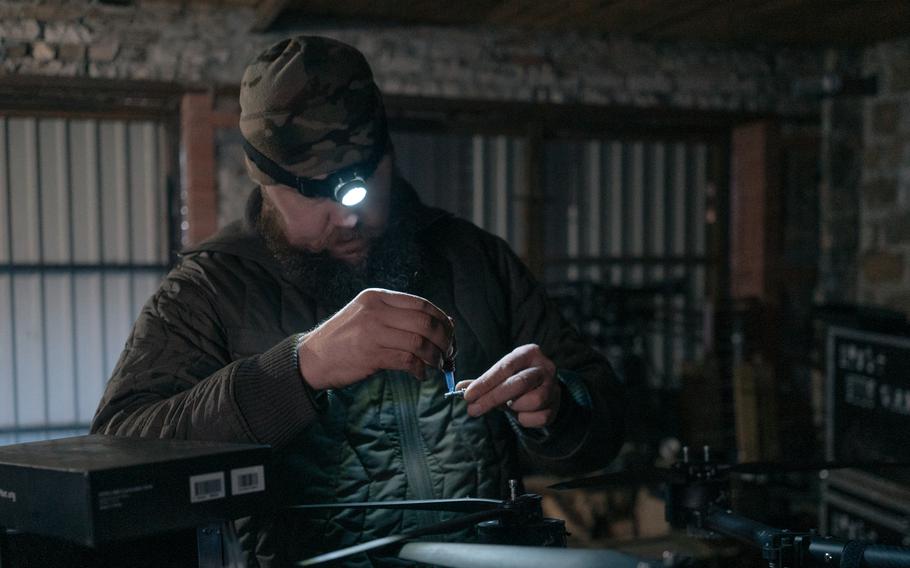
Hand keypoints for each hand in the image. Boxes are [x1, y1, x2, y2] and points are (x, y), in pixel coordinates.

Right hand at [297, 288, 453, 389]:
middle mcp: (376, 311)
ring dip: (435, 356)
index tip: (450, 333)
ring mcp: (373, 332)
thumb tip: (440, 322)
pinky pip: (407, 360)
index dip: (441, 319)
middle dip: (444, 339)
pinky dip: (420, 369)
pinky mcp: (371, 355)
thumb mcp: (367, 316)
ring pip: (420, 342)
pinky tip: (421, 374)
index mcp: (377, 297)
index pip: (421, 304)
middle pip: (425, 322)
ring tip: (437, 365)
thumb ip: (397, 316)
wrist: (311, 358)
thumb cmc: (344, 339)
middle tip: (449, 353)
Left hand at [458, 344, 560, 427]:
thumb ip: (482, 382)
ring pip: (533, 401)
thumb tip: (459, 387)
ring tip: (511, 404)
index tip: (467, 395)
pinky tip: (522, 413)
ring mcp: (554, 386)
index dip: (485, 382)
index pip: (505, 367)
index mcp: (529, 353)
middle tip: (473, 410)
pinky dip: (525, 419)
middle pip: (519, 383)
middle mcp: (545, 367)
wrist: (545, 391)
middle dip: (493, 398)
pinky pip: (539, 417)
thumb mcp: (501, 376)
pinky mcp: (557, 405)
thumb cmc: (517, 381)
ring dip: (516, 407)